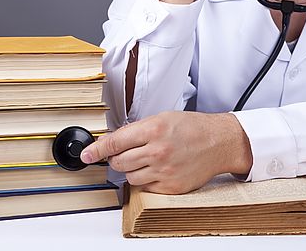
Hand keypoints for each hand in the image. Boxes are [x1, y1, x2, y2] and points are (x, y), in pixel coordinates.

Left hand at [80, 111, 252, 193]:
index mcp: (155, 129)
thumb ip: (138, 130)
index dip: (97, 150)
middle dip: (117, 159)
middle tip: (127, 153)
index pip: (116, 142)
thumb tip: (114, 142)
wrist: (219, 142)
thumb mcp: (164, 117)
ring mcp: (164, 171)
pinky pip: (145, 187)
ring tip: (148, 159)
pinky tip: (158, 169)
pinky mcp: (170, 187)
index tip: (86, 155)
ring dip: (132, 170)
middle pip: (119, 162)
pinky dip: (147, 179)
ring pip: (130, 177)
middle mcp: (158, 150)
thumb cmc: (193, 127)